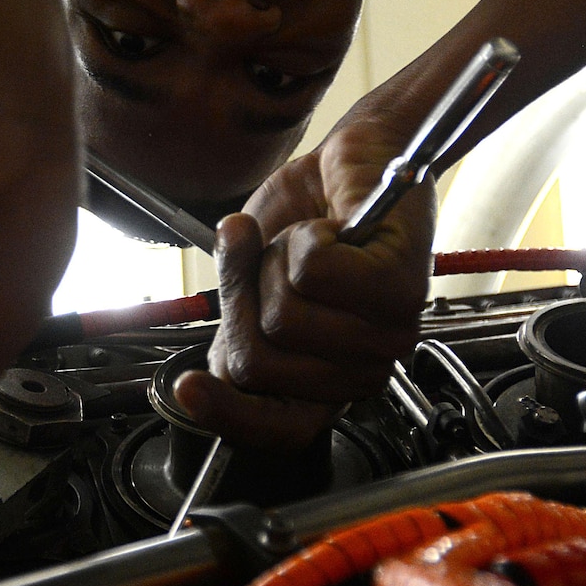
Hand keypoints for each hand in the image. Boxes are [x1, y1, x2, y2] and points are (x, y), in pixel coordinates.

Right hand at [172, 120, 431, 448]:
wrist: (360, 155)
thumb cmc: (312, 217)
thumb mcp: (255, 282)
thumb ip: (238, 329)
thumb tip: (212, 370)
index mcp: (327, 378)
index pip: (281, 430)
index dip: (227, 415)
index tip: (185, 387)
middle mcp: (362, 369)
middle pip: (258, 362)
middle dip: (240, 297)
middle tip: (264, 258)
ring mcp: (388, 334)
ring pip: (283, 316)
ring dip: (276, 261)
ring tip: (309, 241)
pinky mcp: (400, 288)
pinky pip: (312, 273)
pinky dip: (304, 237)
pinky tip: (334, 228)